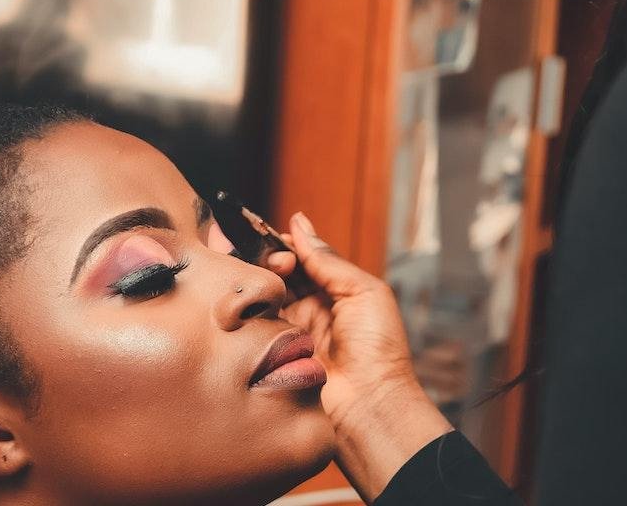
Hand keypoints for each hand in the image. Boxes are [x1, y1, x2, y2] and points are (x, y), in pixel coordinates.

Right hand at [266, 212, 451, 501]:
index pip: (302, 257)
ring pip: (262, 294)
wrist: (368, 403)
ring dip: (259, 281)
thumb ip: (327, 258)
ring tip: (264, 280)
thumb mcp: (362, 290)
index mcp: (335, 290)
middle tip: (274, 263)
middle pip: (277, 272)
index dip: (286, 244)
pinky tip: (251, 298)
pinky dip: (249, 307)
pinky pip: (253, 321)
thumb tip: (299, 223)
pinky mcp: (271, 349)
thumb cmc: (377, 348)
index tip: (276, 239)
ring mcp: (289, 328)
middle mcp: (309, 307)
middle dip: (269, 259)